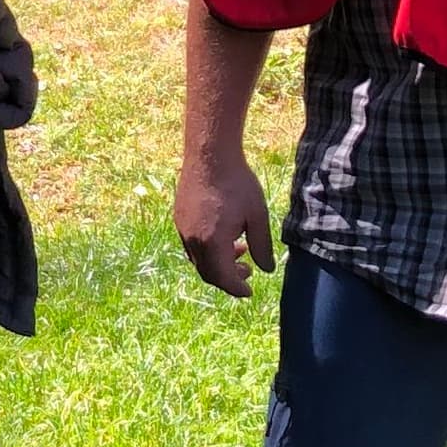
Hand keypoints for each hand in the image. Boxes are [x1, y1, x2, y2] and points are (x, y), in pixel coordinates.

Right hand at [173, 153, 274, 297]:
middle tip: (247, 272)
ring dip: (217, 263)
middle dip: (227, 278)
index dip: (237, 288)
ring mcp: (182, 228)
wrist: (210, 154)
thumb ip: (262, 246)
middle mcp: (193, 240)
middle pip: (208, 273)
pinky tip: (223, 235)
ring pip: (198, 259)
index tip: (250, 291)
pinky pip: (191, 245)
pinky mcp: (179, 217)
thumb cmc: (237, 183)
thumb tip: (266, 269)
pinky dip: (208, 249)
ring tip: (238, 250)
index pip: (223, 278)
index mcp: (212, 243)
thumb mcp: (257, 216)